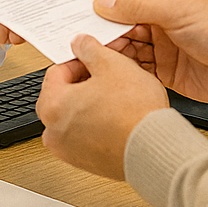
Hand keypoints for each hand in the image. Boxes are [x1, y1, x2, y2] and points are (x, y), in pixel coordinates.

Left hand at [37, 34, 169, 180]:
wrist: (154, 150)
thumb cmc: (134, 112)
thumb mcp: (112, 64)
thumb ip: (89, 49)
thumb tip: (80, 44)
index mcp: (53, 106)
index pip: (56, 72)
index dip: (78, 60)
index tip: (93, 59)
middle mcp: (54, 132)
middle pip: (62, 95)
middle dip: (83, 82)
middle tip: (105, 76)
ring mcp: (69, 151)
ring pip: (73, 116)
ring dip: (90, 103)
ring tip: (115, 96)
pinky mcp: (86, 163)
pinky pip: (85, 135)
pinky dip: (96, 124)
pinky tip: (118, 117)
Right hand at [95, 0, 207, 105]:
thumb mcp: (176, 11)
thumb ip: (138, 7)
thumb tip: (105, 3)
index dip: (105, 1)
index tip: (84, 9)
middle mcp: (162, 18)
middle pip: (122, 21)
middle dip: (104, 28)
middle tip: (84, 36)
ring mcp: (162, 44)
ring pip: (126, 45)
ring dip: (113, 50)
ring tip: (96, 54)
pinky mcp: (164, 69)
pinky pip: (136, 67)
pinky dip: (124, 69)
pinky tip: (113, 70)